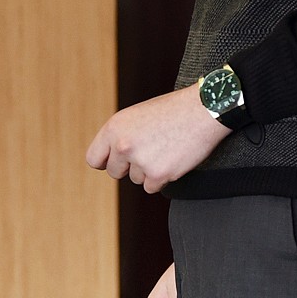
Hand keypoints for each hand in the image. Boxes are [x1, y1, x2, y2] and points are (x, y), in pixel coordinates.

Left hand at [85, 85, 222, 192]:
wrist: (202, 110)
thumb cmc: (173, 110)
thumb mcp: (137, 115)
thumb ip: (120, 136)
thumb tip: (110, 158)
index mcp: (114, 127)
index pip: (94, 158)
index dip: (105, 162)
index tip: (115, 162)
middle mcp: (123, 145)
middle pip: (115, 172)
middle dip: (129, 167)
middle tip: (149, 152)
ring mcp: (140, 161)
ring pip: (136, 179)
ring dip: (149, 170)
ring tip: (165, 149)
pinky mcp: (158, 174)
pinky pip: (152, 187)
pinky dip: (162, 178)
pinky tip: (173, 159)